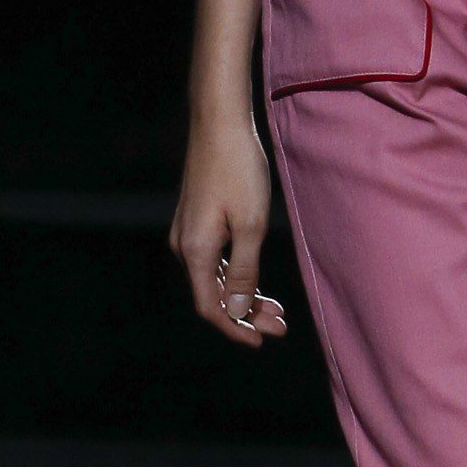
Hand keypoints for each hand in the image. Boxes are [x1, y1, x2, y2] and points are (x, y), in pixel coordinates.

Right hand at [171, 115, 288, 346]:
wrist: (220, 125)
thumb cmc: (239, 170)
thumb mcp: (251, 224)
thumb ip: (245, 272)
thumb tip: (238, 312)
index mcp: (196, 251)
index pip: (211, 306)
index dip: (235, 329)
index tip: (262, 341)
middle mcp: (185, 246)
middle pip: (214, 295)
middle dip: (247, 316)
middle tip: (281, 326)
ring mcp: (188, 233)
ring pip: (216, 279)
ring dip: (244, 297)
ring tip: (277, 310)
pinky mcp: (196, 222)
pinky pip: (215, 262)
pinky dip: (237, 276)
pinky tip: (258, 283)